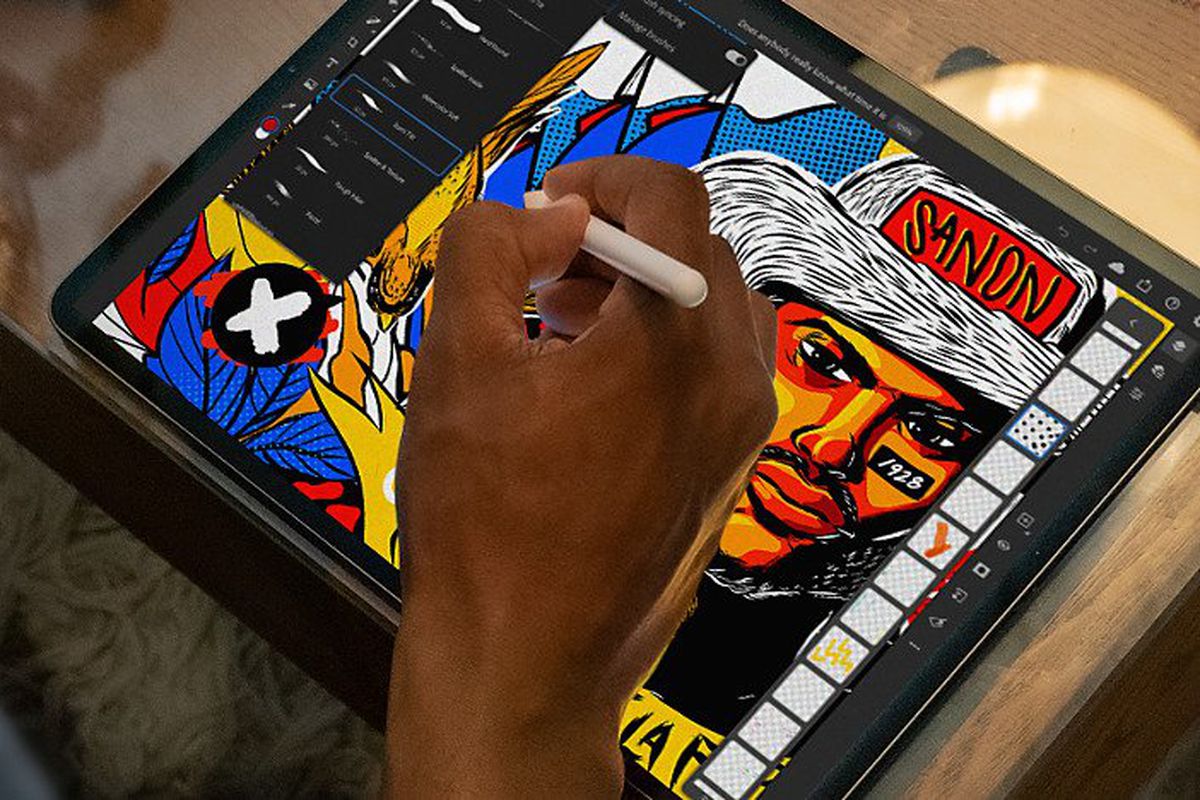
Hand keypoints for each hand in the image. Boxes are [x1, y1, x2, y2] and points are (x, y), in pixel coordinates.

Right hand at [385, 156, 776, 797]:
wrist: (526, 660)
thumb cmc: (490, 532)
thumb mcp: (457, 360)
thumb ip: (489, 247)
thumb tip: (539, 214)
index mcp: (675, 338)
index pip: (670, 197)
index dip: (603, 179)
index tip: (554, 204)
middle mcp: (730, 380)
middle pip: (696, 250)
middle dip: (617, 239)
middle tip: (543, 265)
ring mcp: (739, 431)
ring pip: (709, 311)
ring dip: (640, 293)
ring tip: (558, 323)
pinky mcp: (728, 470)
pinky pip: (711, 373)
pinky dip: (659, 349)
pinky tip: (588, 386)